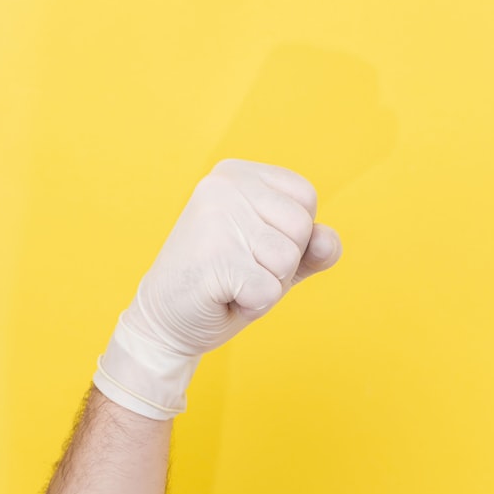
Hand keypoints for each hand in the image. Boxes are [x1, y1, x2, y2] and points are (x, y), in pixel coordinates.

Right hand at [93, 159, 341, 418]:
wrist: (167, 321)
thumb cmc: (227, 282)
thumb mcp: (277, 258)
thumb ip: (313, 246)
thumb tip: (326, 239)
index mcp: (238, 172)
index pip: (306, 198)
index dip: (292, 235)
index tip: (251, 246)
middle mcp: (223, 184)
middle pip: (301, 226)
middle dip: (282, 262)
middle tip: (239, 268)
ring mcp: (214, 219)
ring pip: (288, 258)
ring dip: (267, 284)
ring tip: (231, 281)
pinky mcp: (212, 258)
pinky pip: (269, 290)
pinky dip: (253, 304)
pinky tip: (221, 297)